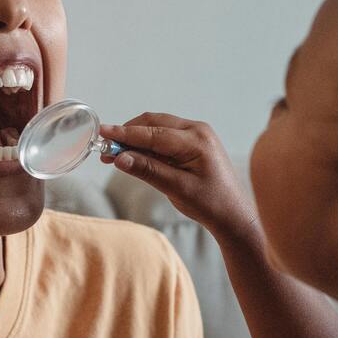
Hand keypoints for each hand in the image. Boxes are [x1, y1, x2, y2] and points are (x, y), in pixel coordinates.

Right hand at [100, 113, 256, 243]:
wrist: (234, 214)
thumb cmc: (211, 204)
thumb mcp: (177, 189)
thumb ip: (148, 170)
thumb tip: (120, 158)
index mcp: (197, 140)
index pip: (153, 133)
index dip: (125, 134)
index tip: (103, 133)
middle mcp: (198, 130)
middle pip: (153, 123)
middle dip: (128, 135)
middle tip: (106, 148)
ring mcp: (197, 134)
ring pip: (158, 127)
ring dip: (136, 139)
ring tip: (115, 154)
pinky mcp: (194, 141)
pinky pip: (165, 136)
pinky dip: (148, 144)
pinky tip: (135, 156)